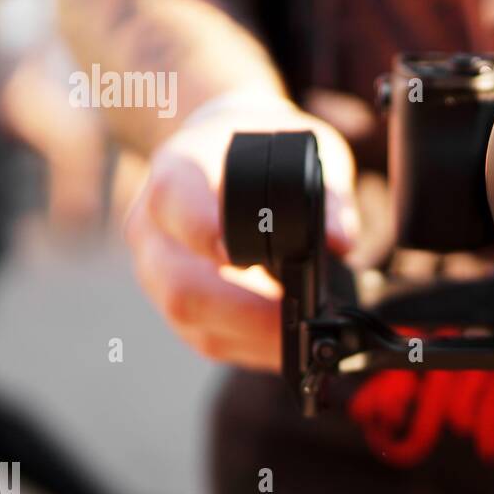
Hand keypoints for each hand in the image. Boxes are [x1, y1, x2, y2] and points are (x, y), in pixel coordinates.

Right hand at [124, 94, 356, 370]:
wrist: (219, 151)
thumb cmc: (261, 148)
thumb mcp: (298, 151)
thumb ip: (324, 192)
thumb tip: (340, 240)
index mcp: (178, 170)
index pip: (177, 201)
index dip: (207, 231)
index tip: (249, 257)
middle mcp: (154, 224)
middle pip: (181, 285)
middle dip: (247, 312)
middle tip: (302, 319)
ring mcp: (157, 269)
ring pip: (192, 320)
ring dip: (253, 337)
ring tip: (306, 336)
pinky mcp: (175, 304)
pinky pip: (206, 337)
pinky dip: (251, 346)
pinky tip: (288, 343)